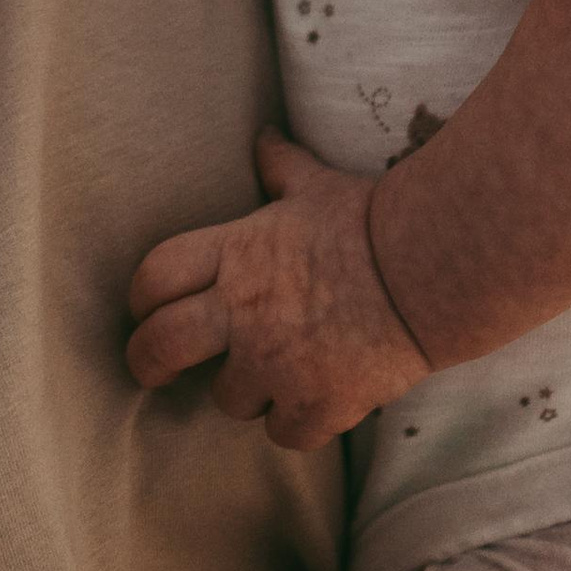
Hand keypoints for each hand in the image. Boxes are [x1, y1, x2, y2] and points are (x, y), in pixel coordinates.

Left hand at [125, 138, 430, 450]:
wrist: (429, 268)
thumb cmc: (372, 221)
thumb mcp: (317, 186)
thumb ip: (281, 168)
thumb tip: (264, 136)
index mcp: (237, 254)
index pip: (155, 276)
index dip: (140, 297)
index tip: (143, 309)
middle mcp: (243, 313)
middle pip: (160, 347)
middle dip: (148, 362)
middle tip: (155, 371)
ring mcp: (276, 364)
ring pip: (227, 399)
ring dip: (246, 391)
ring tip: (274, 377)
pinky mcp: (315, 404)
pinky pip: (284, 433)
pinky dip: (296, 423)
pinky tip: (314, 404)